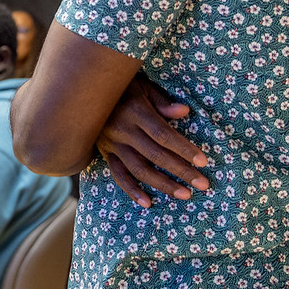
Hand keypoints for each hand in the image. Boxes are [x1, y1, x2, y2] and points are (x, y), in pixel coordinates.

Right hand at [96, 74, 210, 208]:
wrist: (84, 92)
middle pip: (156, 155)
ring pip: (139, 169)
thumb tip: (184, 112)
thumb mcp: (142, 86)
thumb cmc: (121, 87)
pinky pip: (118, 174)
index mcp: (135, 112)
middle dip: (181, 171)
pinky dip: (132, 190)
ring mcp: (112, 144)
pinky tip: (147, 202)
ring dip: (162, 184)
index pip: (163, 135)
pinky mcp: (105, 153)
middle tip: (203, 185)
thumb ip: (162, 101)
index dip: (184, 150)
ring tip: (184, 194)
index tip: (203, 162)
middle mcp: (123, 131)